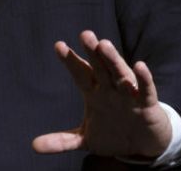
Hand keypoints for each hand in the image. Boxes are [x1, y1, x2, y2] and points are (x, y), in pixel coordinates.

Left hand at [32, 30, 170, 158]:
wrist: (143, 146)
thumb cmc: (113, 133)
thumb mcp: (86, 138)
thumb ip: (62, 140)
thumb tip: (34, 145)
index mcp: (94, 92)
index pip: (80, 73)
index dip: (71, 60)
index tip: (59, 45)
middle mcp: (110, 88)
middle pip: (99, 67)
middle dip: (92, 51)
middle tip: (85, 34)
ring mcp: (128, 94)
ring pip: (120, 73)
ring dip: (112, 60)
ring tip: (104, 45)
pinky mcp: (147, 103)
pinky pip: (145, 89)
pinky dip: (143, 79)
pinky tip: (139, 66)